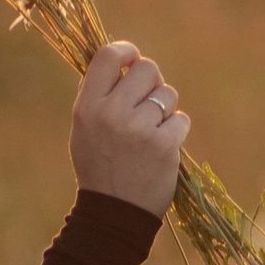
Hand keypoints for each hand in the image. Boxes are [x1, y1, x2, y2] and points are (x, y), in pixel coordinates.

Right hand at [71, 37, 188, 214]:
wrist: (113, 212)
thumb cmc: (98, 165)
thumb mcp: (84, 128)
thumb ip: (99, 95)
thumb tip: (124, 60)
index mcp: (87, 106)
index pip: (108, 56)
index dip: (126, 52)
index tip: (133, 59)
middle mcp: (111, 113)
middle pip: (147, 69)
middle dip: (152, 83)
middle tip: (146, 103)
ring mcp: (139, 129)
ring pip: (168, 94)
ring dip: (165, 109)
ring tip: (151, 132)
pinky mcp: (164, 145)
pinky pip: (181, 119)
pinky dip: (176, 132)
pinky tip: (161, 148)